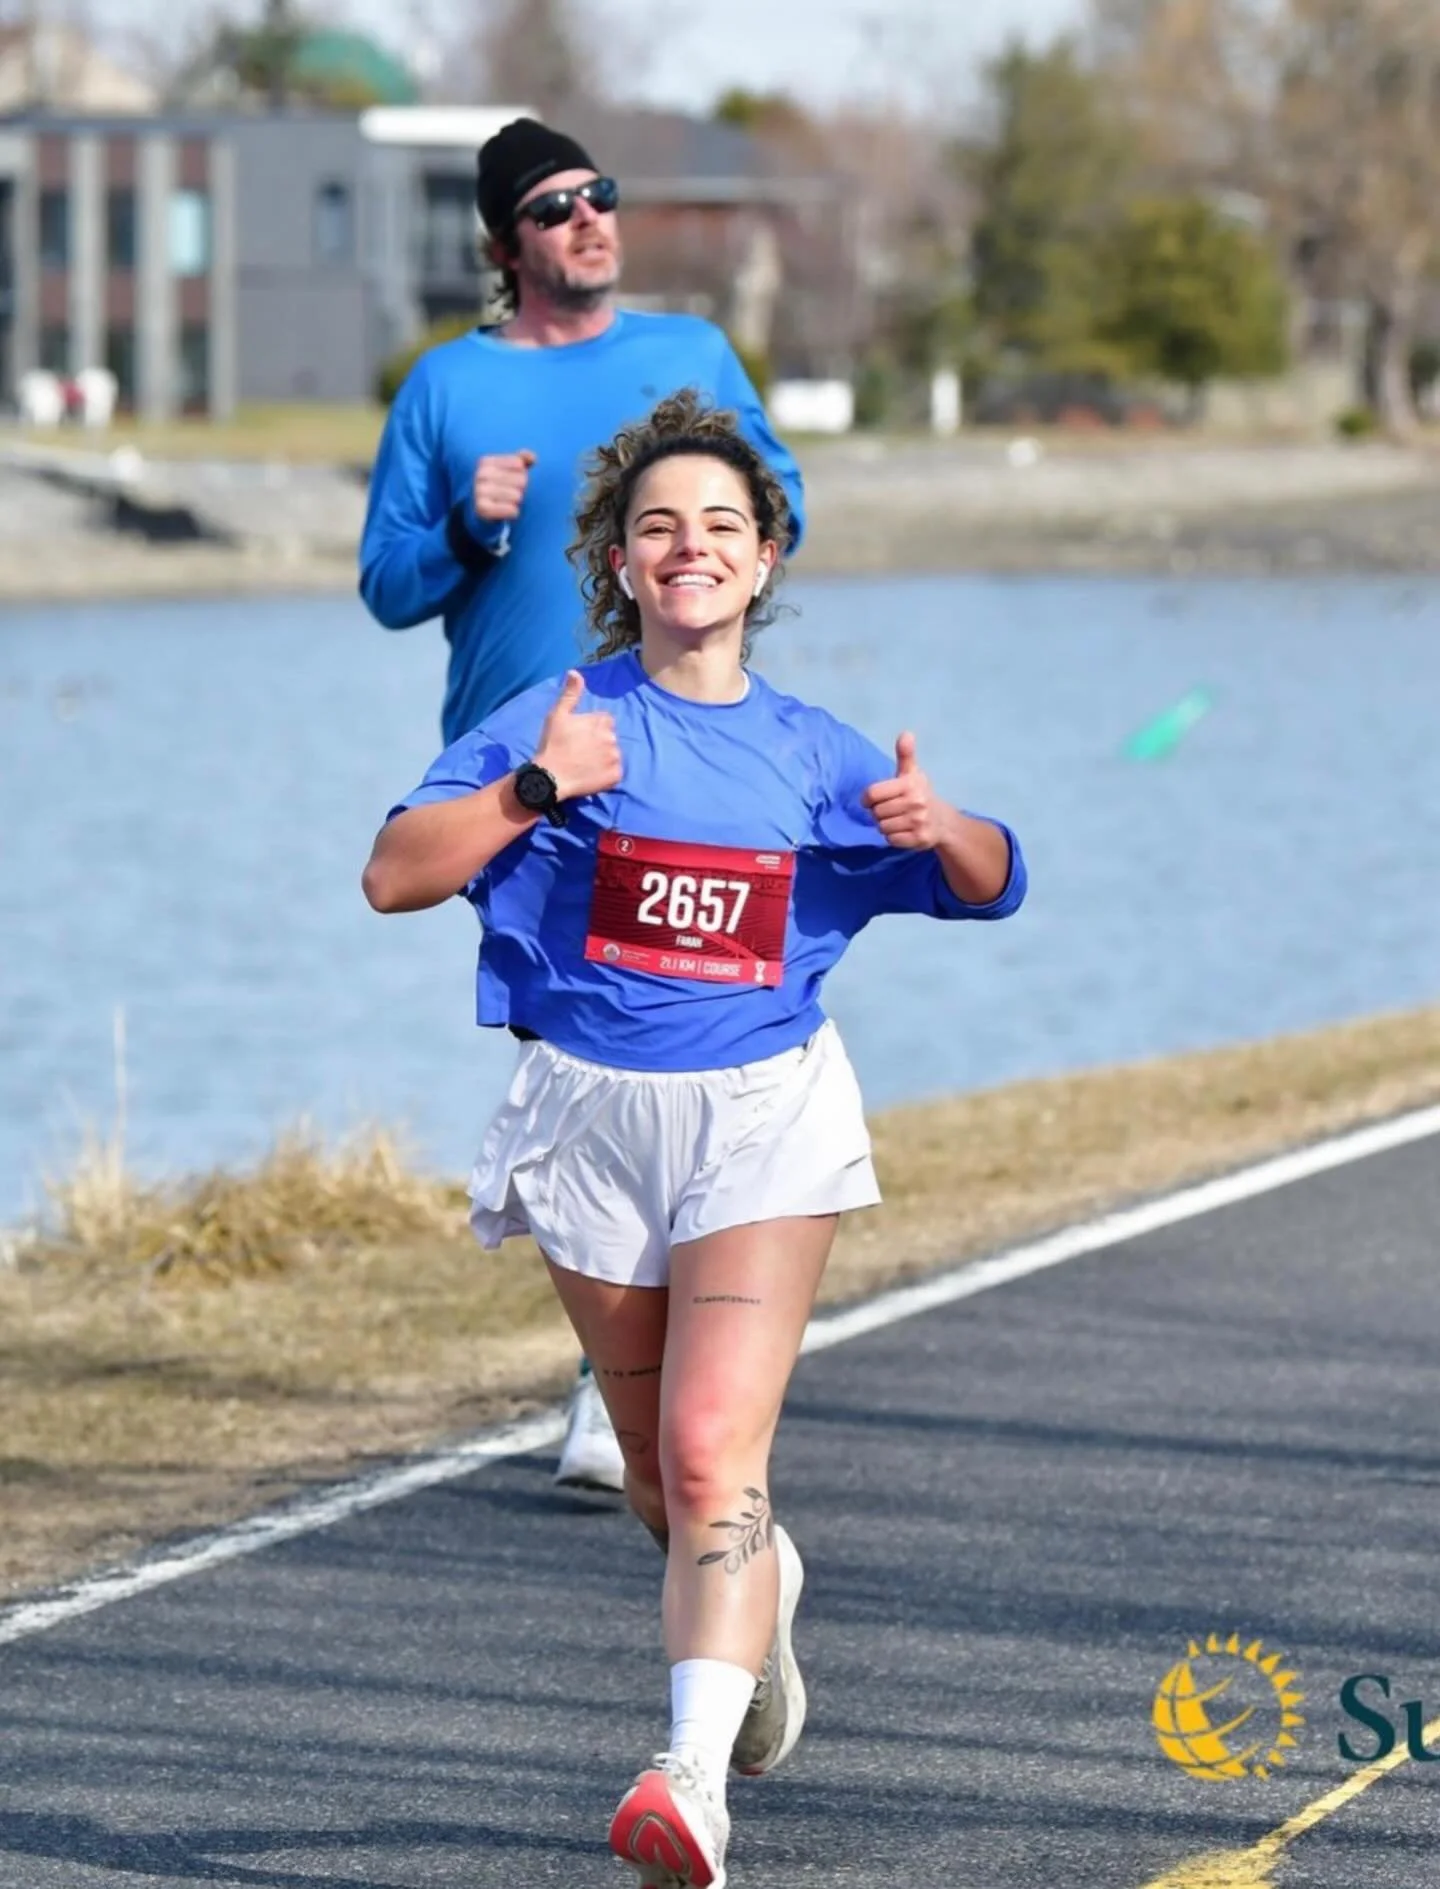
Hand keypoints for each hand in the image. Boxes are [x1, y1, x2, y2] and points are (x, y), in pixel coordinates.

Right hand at [473, 449, 535, 520]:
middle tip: (511, 493)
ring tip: (508, 502)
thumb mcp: (511, 469)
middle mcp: (481, 475)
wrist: (481, 509)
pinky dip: (514, 512)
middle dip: (521, 488)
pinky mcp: (483, 509)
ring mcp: (479, 492)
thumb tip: (532, 457)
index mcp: (486, 462)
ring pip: (517, 496)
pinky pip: (512, 510)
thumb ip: (523, 459)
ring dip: (517, 501)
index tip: (511, 479)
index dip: (521, 473)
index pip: (519, 464)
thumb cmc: (501, 485)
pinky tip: (509, 511)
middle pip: (521, 480)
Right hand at [533, 671, 623, 801]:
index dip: (592, 729)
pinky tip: (591, 775)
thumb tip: (575, 672)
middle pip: (610, 738)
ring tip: (585, 765)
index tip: (579, 737)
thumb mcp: (558, 715)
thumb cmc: (552, 744)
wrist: (550, 776)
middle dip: (599, 743)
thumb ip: (570, 694)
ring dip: (603, 759)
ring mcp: (615, 758)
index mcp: (602, 721)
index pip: (605, 721)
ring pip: (613, 755)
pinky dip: (606, 775)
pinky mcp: (616, 776)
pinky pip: (615, 773)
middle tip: (580, 752)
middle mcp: (613, 737)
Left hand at [862, 732, 945, 849]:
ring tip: (897, 820)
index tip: (871, 800)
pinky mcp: (919, 839)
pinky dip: (893, 837)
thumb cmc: (920, 794)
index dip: (867, 799)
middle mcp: (915, 802)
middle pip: (876, 812)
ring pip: (882, 827)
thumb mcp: (912, 773)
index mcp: (909, 784)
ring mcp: (918, 822)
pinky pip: (891, 840)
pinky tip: (902, 830)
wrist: (943, 821)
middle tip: (890, 810)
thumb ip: (906, 754)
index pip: (872, 794)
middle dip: (878, 813)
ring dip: (885, 825)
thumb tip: (906, 733)